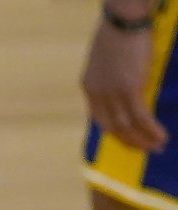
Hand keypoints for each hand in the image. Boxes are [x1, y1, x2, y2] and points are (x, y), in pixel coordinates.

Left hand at [84, 16, 168, 152]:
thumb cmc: (118, 34)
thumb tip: (124, 86)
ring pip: (127, 125)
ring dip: (143, 139)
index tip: (126, 137)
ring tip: (156, 147)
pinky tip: (160, 136)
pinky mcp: (130, 89)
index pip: (99, 117)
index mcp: (89, 86)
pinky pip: (140, 117)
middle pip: (112, 126)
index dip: (113, 130)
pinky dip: (150, 129)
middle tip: (145, 149)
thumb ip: (110, 77)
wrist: (123, 21)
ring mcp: (113, 93)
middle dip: (129, 141)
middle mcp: (97, 93)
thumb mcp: (106, 60)